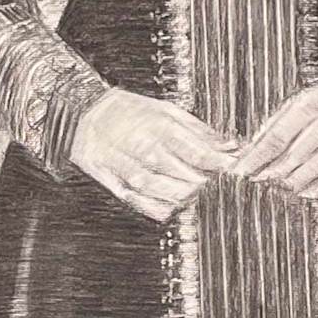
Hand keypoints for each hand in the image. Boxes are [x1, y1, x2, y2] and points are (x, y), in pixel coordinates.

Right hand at [70, 88, 234, 221]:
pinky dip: (154, 207)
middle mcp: (141, 144)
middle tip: (214, 184)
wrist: (85, 113)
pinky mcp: (109, 179)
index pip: (195, 150)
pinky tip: (168, 206)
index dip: (218, 164)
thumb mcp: (166, 110)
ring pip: (156, 187)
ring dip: (179, 196)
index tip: (232, 169)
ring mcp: (123, 163)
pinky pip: (134, 199)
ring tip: (192, 195)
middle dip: (200, 182)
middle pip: (178, 172)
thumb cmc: (130, 111)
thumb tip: (230, 145)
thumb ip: (199, 130)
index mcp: (158, 125)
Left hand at [231, 71, 317, 199]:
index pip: (276, 138)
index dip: (255, 159)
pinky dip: (311, 189)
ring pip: (308, 175)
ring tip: (278, 183)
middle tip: (254, 181)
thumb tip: (252, 147)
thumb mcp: (310, 97)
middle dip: (268, 174)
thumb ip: (279, 121)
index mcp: (312, 103)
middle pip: (289, 160)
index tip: (239, 171)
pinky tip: (301, 187)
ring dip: (288, 183)